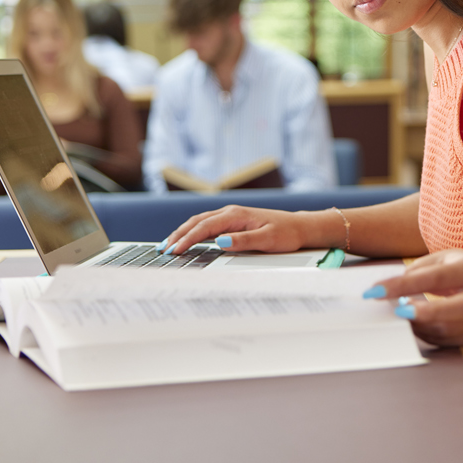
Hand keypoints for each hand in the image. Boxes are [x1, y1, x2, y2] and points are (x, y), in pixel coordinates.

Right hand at [159, 205, 313, 254]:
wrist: (299, 227)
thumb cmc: (286, 233)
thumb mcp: (267, 240)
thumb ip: (243, 241)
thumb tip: (220, 242)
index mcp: (236, 215)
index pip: (204, 227)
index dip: (187, 239)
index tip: (175, 250)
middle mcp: (230, 212)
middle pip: (197, 221)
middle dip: (178, 235)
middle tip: (163, 249)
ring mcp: (231, 215)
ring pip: (199, 221)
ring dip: (182, 232)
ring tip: (167, 244)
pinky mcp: (232, 221)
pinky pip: (206, 224)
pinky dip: (192, 231)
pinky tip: (186, 239)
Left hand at [364, 250, 462, 347]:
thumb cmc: (461, 269)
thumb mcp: (444, 258)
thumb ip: (420, 270)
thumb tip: (393, 288)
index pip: (434, 277)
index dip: (403, 284)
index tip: (375, 289)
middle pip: (454, 309)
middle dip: (422, 312)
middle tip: (397, 311)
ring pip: (447, 330)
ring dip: (418, 324)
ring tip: (402, 312)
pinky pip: (446, 341)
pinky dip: (426, 333)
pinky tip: (416, 323)